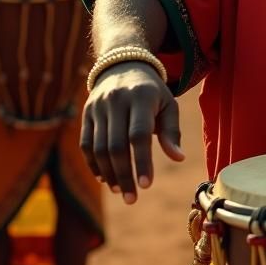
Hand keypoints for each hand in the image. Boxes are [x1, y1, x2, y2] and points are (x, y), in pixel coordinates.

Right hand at [80, 63, 184, 203]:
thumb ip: (172, 131)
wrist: (123, 66)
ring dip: (108, 174)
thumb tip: (179, 157)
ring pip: (99, 148)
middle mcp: (116, 101)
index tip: (146, 185)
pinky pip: (86, 144)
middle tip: (132, 198)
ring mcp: (98, 107)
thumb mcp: (168, 104)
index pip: (138, 134)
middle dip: (123, 175)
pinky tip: (104, 178)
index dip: (141, 161)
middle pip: (115, 145)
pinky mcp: (86, 114)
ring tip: (120, 191)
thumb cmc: (152, 92)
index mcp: (140, 98)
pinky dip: (93, 164)